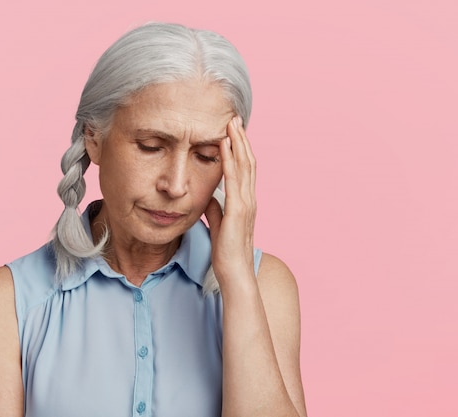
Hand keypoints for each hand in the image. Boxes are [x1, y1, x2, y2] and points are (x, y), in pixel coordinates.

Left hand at [204, 116, 256, 287]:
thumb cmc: (227, 253)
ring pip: (244, 166)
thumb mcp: (219, 224)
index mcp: (245, 202)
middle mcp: (249, 199)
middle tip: (234, 118)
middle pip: (247, 161)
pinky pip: (233, 180)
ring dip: (237, 143)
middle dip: (241, 138)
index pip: (244, 169)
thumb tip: (208, 196)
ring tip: (231, 123)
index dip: (240, 149)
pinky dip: (229, 160)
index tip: (233, 131)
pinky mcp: (238, 211)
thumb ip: (216, 209)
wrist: (234, 273)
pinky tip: (224, 145)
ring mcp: (246, 204)